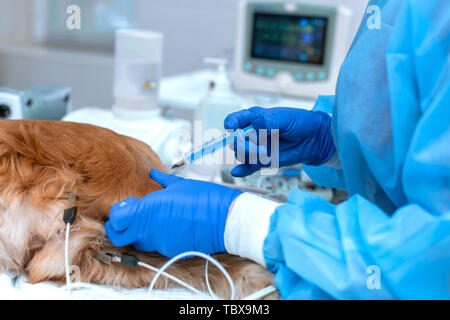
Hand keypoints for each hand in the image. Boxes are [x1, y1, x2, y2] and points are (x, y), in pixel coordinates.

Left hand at [105, 169, 242, 257]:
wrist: (225, 219)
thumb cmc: (205, 198)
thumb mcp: (181, 184)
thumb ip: (162, 180)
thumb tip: (153, 173)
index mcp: (148, 209)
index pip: (116, 219)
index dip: (116, 214)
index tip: (127, 207)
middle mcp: (150, 229)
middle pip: (119, 237)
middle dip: (120, 229)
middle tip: (131, 219)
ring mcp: (160, 243)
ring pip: (139, 242)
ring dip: (141, 233)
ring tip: (157, 220)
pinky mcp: (171, 251)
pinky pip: (158, 246)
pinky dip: (160, 238)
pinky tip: (172, 227)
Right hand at [224, 107, 334, 176]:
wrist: (314, 138)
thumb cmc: (300, 122)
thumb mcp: (285, 118)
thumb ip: (269, 121)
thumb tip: (255, 122)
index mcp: (254, 118)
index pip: (235, 120)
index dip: (231, 123)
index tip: (232, 127)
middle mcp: (252, 133)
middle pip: (235, 140)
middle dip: (241, 144)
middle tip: (255, 147)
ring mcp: (256, 148)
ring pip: (241, 154)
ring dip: (248, 156)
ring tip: (263, 154)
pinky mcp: (263, 161)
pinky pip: (249, 167)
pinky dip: (242, 170)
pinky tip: (237, 172)